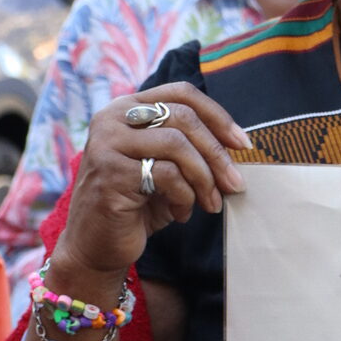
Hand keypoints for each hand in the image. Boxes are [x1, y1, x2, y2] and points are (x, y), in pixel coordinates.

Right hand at [59, 82, 250, 278]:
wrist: (97, 246)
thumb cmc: (138, 206)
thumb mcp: (167, 168)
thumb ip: (191, 148)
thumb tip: (240, 144)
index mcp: (127, 108)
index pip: (181, 94)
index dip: (218, 116)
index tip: (243, 145)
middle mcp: (112, 118)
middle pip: (183, 118)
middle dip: (217, 153)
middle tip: (236, 184)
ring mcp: (107, 143)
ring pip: (177, 145)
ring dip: (204, 178)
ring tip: (211, 203)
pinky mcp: (110, 172)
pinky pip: (166, 174)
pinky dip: (184, 196)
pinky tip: (182, 213)